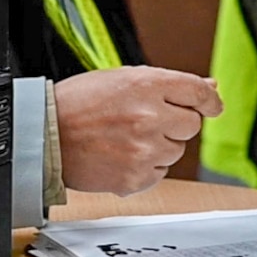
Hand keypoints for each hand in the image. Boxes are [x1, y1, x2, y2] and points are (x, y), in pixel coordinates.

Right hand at [52, 67, 222, 194]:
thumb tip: (209, 87)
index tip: (212, 105)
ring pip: (176, 151)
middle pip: (192, 125)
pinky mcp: (136, 177)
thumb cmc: (79, 104)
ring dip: (159, 146)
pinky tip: (121, 155)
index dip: (210, 100)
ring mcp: (144, 149)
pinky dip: (146, 167)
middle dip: (175, 123)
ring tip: (126, 138)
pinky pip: (159, 173)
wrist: (44, 135)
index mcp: (147, 86)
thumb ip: (169, 84)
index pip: (199, 93)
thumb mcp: (124, 79)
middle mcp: (149, 117)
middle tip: (145, 121)